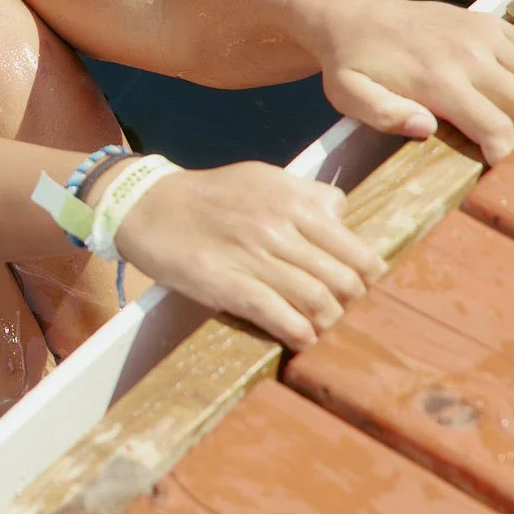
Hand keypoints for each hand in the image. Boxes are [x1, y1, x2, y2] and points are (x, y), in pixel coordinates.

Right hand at [109, 162, 386, 349]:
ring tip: (316, 324)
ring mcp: (255, 257)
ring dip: (325, 321)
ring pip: (319, 302)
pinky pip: (280, 317)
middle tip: (335, 307)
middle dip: (347, 303)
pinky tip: (298, 336)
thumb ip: (307, 194)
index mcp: (295, 201)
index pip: (357, 252)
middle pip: (345, 282)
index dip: (365, 277)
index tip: (355, 285)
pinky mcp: (229, 285)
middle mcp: (281, 227)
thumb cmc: (209, 195)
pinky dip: (299, 333)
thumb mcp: (264, 177)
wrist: (148, 206)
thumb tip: (341, 215)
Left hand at [309, 0, 513, 161]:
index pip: (495, 126)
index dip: (508, 156)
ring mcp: (487, 36)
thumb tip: (425, 127)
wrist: (358, 16)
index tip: (504, 172)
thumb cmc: (353, 64)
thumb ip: (382, 113)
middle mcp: (470, 55)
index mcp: (437, 79)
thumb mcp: (348, 94)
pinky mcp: (494, 24)